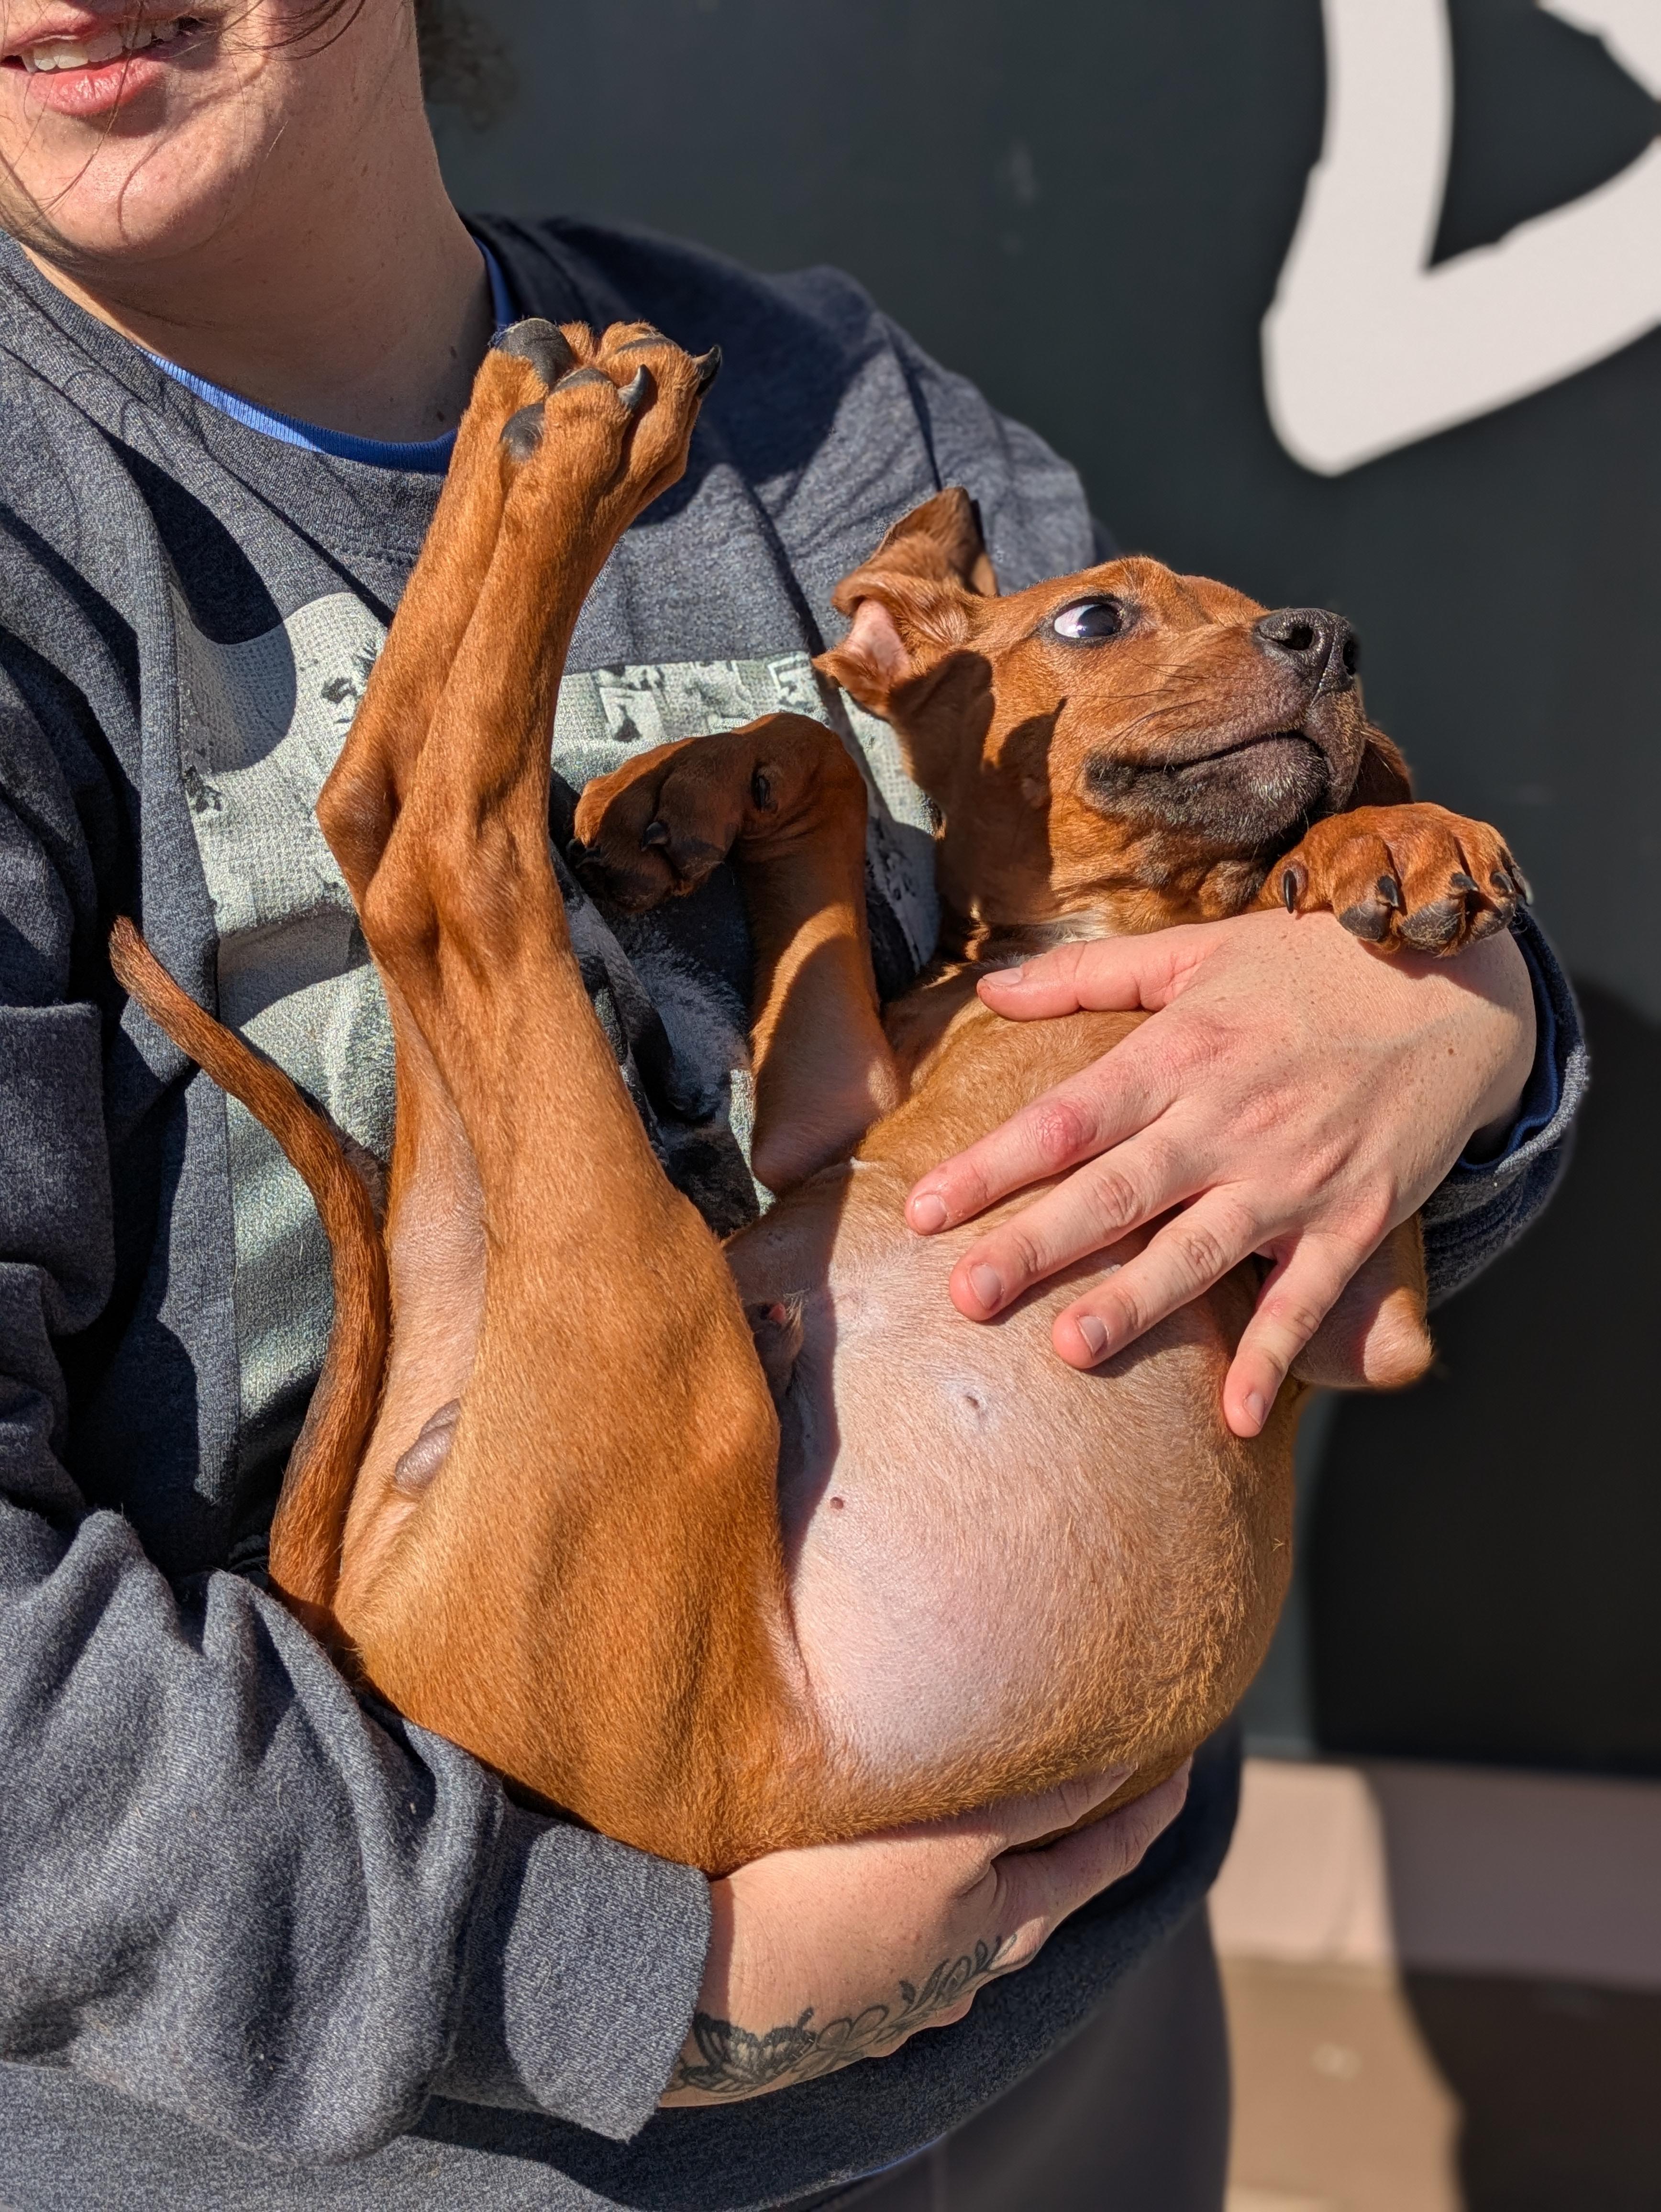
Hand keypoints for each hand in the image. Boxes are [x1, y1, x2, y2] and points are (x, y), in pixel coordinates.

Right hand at [660, 1764, 1190, 2104]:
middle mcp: (966, 1973)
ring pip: (971, 1929)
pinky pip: (908, 1948)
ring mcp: (906, 1995)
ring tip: (994, 1833)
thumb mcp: (943, 1844)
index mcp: (1002, 1930)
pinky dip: (922, 1910)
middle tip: (1101, 1791)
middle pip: (1042, 1899)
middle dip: (1073, 1844)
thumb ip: (1024, 1807)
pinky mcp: (849, 1996)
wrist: (711, 1997)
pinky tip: (896, 1894)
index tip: (1186, 1767)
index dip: (1147, 1811)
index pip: (1101, 1860)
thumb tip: (1109, 1768)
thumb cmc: (829, 1908)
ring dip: (993, 1880)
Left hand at [904, 910, 1535, 1438]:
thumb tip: (990, 987)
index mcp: (1180, 1053)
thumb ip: (1089, 973)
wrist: (1453, 988)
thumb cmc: (1310, 967)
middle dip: (1037, 1245)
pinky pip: (1307, 1300)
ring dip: (1138, 1301)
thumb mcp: (1199, 950)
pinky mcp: (1353, 1220)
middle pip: (1117, 1190)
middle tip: (968, 1295)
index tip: (922, 1211)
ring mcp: (1292, 1177)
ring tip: (1073, 1348)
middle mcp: (1228, 1119)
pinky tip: (1237, 1418)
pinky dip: (1275, 1359)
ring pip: (1200, 1249)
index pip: (1066, 1117)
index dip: (991, 1164)